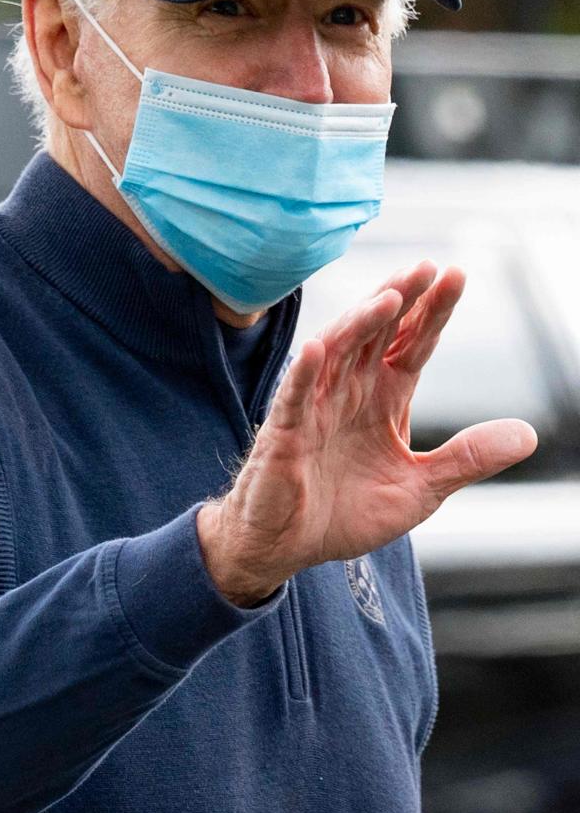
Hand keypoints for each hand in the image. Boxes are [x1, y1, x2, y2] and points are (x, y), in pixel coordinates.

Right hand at [196, 260, 537, 606]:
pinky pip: (293, 397)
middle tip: (427, 267)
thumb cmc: (345, 513)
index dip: (433, 311)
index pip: (413, 343)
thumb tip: (529, 435)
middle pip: (377, 333)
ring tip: (388, 298)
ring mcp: (314, 407)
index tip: (457, 276)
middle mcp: (349, 391)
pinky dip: (304, 373)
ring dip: (360, 323)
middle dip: (401, 298)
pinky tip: (318, 349)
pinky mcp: (283, 434)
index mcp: (383, 397)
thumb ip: (467, 458)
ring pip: (337, 352)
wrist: (288, 546)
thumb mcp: (420, 488)